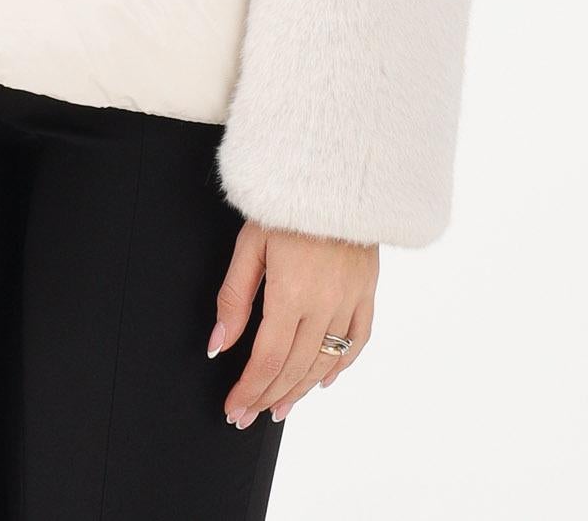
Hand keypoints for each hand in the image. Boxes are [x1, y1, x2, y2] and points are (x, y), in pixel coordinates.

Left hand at [209, 218, 377, 424]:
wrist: (335, 172)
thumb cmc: (285, 201)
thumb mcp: (249, 244)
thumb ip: (234, 298)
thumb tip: (220, 343)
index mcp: (292, 293)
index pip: (267, 359)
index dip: (249, 389)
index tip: (234, 408)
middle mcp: (325, 303)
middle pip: (295, 367)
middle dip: (268, 396)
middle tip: (249, 415)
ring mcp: (350, 298)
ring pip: (326, 361)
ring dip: (301, 390)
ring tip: (280, 407)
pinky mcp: (368, 289)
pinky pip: (358, 339)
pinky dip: (341, 365)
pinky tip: (323, 379)